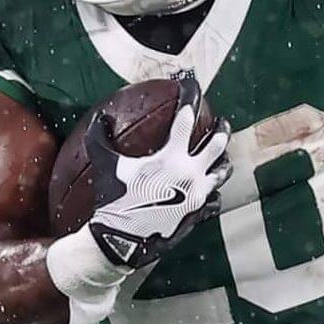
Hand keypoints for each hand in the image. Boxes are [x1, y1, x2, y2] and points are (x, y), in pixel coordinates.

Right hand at [82, 78, 231, 269]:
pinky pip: (215, 200)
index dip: (190, 95)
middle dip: (221, 128)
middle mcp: (191, 173)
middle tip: (221, 121)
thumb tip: (101, 115)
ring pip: (222, 172)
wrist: (121, 241)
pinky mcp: (199, 213)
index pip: (186, 117)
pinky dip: (213, 193)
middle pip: (217, 143)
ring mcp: (198, 194)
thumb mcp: (105, 165)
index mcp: (171, 157)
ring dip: (223, 161)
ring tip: (222, 157)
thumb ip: (101, 137)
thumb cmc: (113, 200)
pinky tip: (210, 190)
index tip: (191, 82)